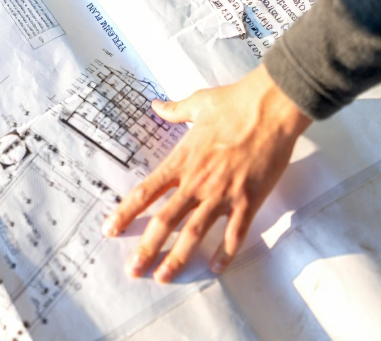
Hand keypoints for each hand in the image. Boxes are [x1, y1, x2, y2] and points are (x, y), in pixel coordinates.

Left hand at [104, 64, 311, 281]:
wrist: (270, 108)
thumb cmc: (234, 103)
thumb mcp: (197, 103)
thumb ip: (174, 110)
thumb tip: (156, 105)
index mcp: (181, 160)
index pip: (146, 191)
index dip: (126, 213)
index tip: (110, 229)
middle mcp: (197, 182)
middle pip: (165, 221)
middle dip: (147, 248)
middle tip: (133, 270)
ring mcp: (222, 193)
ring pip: (195, 233)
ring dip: (178, 258)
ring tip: (164, 277)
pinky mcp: (248, 200)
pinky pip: (234, 233)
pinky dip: (225, 253)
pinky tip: (215, 269)